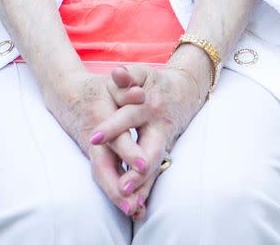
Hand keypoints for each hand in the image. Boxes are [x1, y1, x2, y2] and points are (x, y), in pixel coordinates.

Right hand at [41, 67, 147, 214]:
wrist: (66, 94)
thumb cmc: (95, 88)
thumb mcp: (111, 84)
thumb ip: (125, 88)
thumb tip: (139, 94)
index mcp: (101, 118)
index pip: (117, 138)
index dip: (129, 152)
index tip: (144, 165)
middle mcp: (96, 139)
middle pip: (104, 166)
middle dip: (117, 186)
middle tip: (133, 205)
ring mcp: (93, 150)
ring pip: (102, 175)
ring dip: (116, 194)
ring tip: (134, 211)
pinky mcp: (95, 156)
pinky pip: (104, 176)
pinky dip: (115, 191)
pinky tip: (130, 206)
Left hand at [95, 63, 208, 215]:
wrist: (185, 91)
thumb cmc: (155, 82)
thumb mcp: (142, 74)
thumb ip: (127, 76)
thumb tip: (117, 74)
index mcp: (148, 105)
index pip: (127, 116)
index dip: (111, 127)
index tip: (94, 137)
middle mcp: (158, 126)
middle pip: (148, 150)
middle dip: (136, 169)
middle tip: (122, 186)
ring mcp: (164, 141)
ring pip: (154, 166)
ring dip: (142, 185)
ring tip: (129, 203)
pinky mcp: (164, 152)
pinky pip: (156, 172)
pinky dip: (147, 188)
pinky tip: (138, 206)